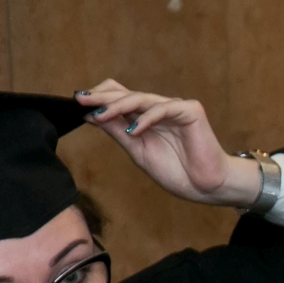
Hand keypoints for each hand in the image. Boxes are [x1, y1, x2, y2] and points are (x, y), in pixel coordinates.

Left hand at [75, 80, 259, 207]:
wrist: (205, 187)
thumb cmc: (177, 172)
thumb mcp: (138, 151)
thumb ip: (118, 132)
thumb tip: (91, 115)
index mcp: (145, 117)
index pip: (119, 97)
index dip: (100, 97)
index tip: (77, 102)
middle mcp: (158, 108)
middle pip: (127, 94)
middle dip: (103, 98)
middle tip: (81, 99)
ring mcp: (175, 108)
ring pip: (142, 99)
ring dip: (119, 106)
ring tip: (101, 115)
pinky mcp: (190, 111)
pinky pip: (163, 109)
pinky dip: (147, 118)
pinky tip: (134, 129)